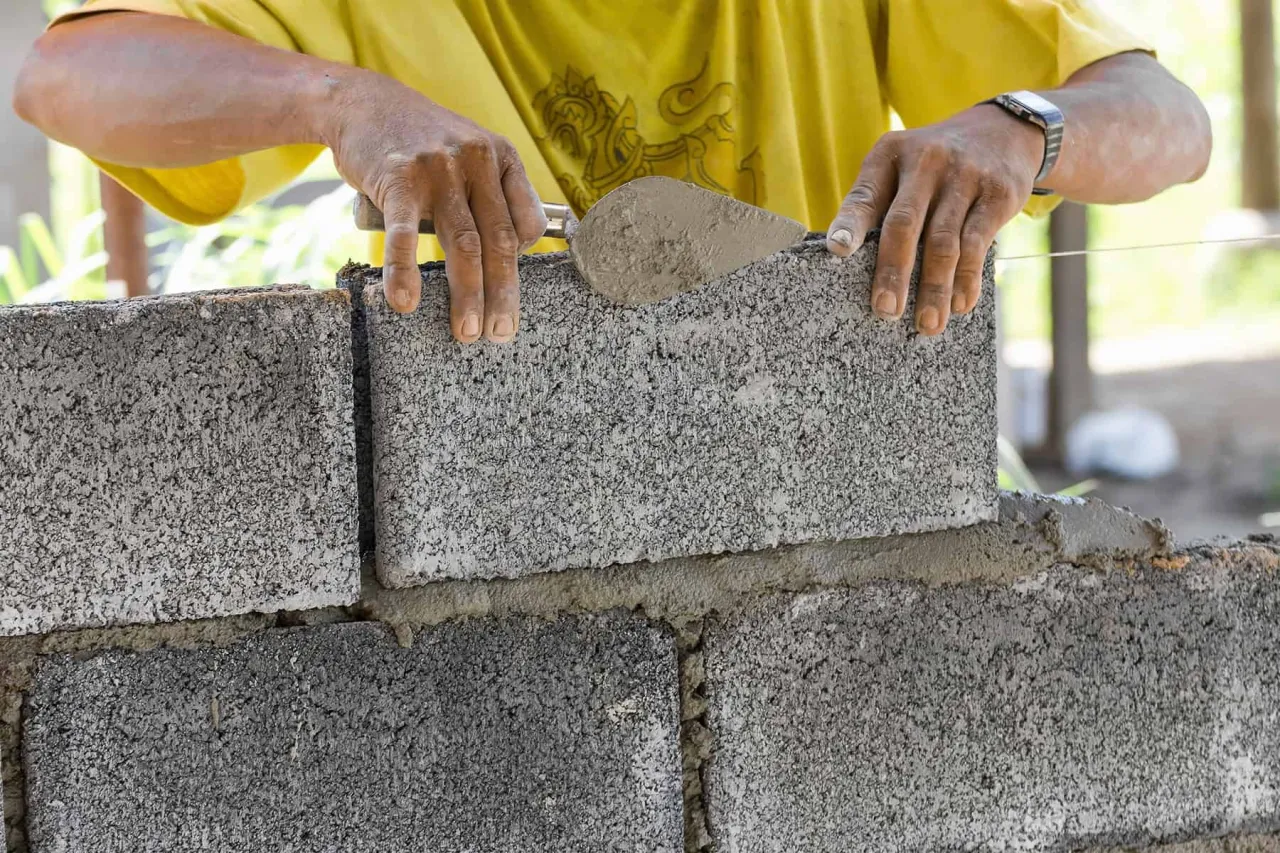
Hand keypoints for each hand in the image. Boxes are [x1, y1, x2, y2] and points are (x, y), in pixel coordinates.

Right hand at [324, 71, 546, 341]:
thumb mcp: (471, 152)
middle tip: (500, 335)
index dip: (523, 262)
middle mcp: (477, 161)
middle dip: (502, 295)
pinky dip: (405, 271)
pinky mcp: (398, 179)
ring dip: (468, 296)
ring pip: (463, 244)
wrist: (364, 102)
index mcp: (501, 158)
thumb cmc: (423, 141)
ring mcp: (439, 169)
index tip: (508, 290)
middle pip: (499, 242)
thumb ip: (492, 194)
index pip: (527, 222)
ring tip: (467, 333)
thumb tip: (512, 253)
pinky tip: (406, 301)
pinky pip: (405, 234)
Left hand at [825, 105, 1044, 335]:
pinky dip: (967, 278)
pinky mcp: (997, 193)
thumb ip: (878, 204)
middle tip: (885, 311)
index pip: (865, 195)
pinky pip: (977, 243)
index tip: (837, 251)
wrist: (1003, 131)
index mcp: (890, 155)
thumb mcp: (901, 166)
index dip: (850, 224)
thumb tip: (849, 261)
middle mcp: (926, 161)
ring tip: (927, 324)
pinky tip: (960, 304)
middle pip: (904, 224)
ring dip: (934, 289)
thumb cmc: (934, 166)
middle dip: (893, 272)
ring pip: (943, 242)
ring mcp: (964, 176)